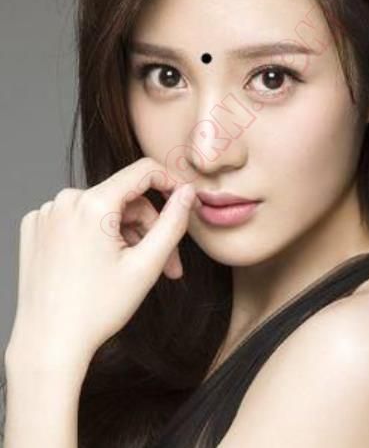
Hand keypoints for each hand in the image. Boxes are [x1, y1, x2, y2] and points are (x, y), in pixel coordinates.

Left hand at [6, 157, 197, 366]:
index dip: (169, 182)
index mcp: (93, 204)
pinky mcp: (35, 228)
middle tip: (164, 263)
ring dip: (124, 234)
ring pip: (102, 209)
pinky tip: (99, 264)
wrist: (49, 343)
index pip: (142, 171)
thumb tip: (187, 192)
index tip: (183, 201)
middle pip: (124, 198)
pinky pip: (78, 218)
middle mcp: (64, 201)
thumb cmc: (97, 310)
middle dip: (148, 227)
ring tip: (132, 269)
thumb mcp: (147, 265)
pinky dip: (96, 235)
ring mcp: (46, 214)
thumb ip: (173, 222)